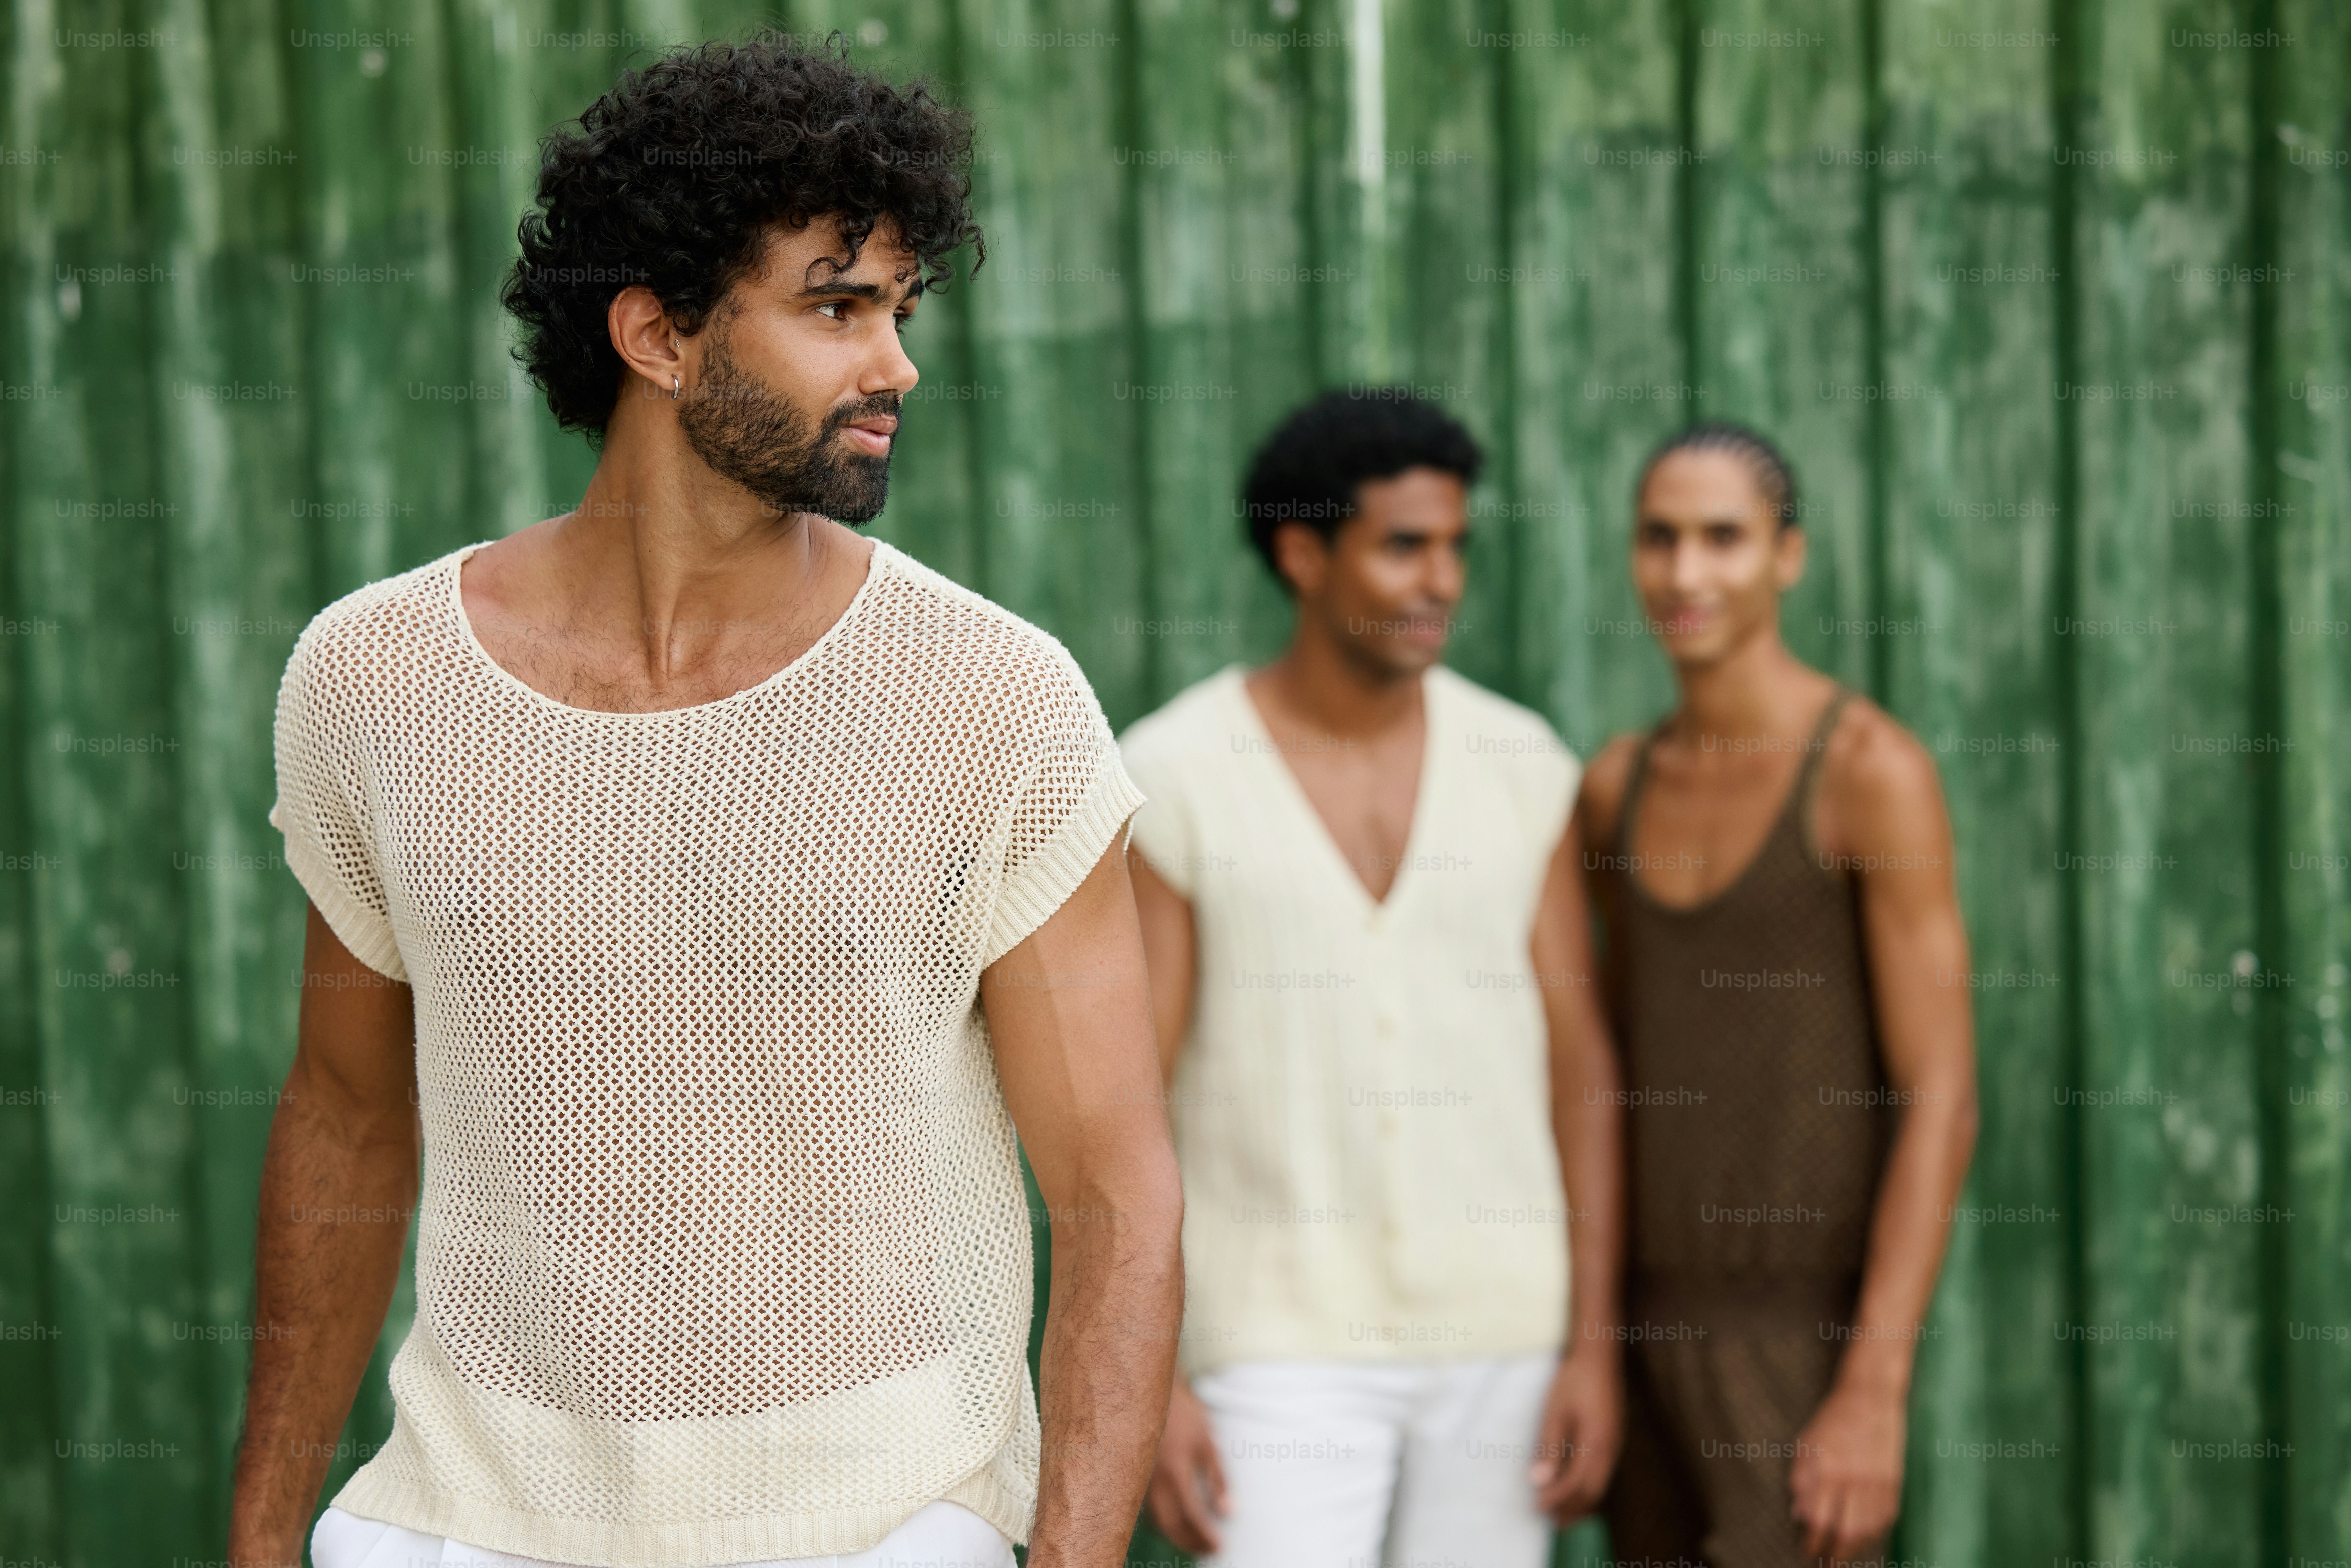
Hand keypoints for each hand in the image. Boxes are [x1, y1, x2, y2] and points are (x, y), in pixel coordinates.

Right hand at [1145, 1376, 1226, 1553]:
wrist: (1151, 1392)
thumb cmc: (1184, 1415)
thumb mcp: (1207, 1443)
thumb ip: (1218, 1479)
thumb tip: (1228, 1512)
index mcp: (1175, 1472)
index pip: (1191, 1516)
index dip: (1204, 1535)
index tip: (1218, 1547)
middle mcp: (1154, 1481)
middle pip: (1170, 1526)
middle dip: (1188, 1543)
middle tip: (1206, 1551)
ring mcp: (1141, 1479)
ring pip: (1154, 1520)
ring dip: (1173, 1535)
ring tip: (1192, 1541)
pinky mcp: (1135, 1476)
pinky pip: (1145, 1508)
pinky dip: (1160, 1521)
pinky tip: (1173, 1521)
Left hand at [1529, 1348, 1621, 1524]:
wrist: (1599, 1357)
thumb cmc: (1574, 1381)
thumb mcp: (1555, 1412)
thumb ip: (1549, 1448)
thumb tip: (1539, 1481)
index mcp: (1594, 1444)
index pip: (1575, 1485)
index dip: (1556, 1500)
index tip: (1538, 1508)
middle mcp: (1609, 1449)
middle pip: (1592, 1492)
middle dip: (1572, 1509)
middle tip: (1553, 1522)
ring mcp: (1614, 1444)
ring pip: (1601, 1485)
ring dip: (1582, 1501)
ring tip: (1564, 1512)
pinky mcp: (1613, 1438)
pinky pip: (1604, 1473)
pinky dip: (1590, 1487)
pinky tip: (1579, 1487)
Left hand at [1789, 1377, 1904, 1563]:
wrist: (1870, 1399)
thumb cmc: (1832, 1420)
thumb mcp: (1806, 1444)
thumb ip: (1801, 1479)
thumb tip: (1800, 1515)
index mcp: (1827, 1468)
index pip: (1818, 1518)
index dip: (1813, 1541)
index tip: (1807, 1550)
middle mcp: (1853, 1478)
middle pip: (1846, 1531)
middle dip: (1835, 1553)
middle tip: (1826, 1562)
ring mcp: (1877, 1481)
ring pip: (1868, 1529)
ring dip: (1855, 1548)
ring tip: (1843, 1555)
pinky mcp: (1894, 1481)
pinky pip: (1886, 1517)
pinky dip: (1874, 1533)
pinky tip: (1864, 1537)